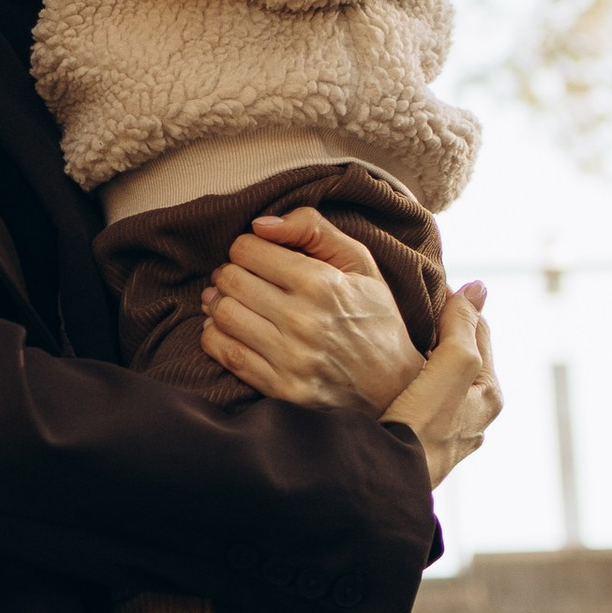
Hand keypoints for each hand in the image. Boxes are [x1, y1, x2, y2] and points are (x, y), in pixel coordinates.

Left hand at [199, 208, 424, 412]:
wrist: (394, 385)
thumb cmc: (374, 316)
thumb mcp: (359, 261)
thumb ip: (313, 228)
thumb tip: (260, 224)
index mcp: (322, 284)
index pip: (248, 250)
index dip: (247, 247)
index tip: (257, 256)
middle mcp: (304, 321)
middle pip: (230, 280)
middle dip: (230, 273)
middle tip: (242, 278)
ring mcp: (291, 359)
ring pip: (223, 315)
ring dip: (220, 304)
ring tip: (235, 301)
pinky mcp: (281, 388)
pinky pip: (225, 354)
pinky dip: (216, 336)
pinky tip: (230, 329)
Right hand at [384, 283, 501, 485]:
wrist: (384, 485)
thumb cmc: (421, 427)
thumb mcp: (452, 367)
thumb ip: (464, 328)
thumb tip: (478, 287)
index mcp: (488, 395)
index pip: (477, 329)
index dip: (454, 303)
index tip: (424, 284)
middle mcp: (475, 416)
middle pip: (460, 354)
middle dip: (441, 329)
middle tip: (409, 305)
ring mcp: (448, 433)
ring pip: (439, 378)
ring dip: (424, 355)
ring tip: (397, 336)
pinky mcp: (421, 444)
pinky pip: (421, 399)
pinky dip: (411, 379)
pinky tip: (389, 375)